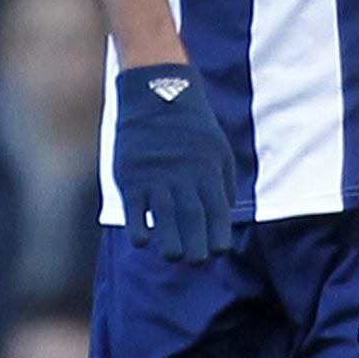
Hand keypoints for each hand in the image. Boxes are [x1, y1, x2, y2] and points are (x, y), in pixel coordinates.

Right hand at [112, 65, 237, 262]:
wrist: (156, 95)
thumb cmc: (191, 127)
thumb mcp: (217, 148)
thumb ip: (222, 181)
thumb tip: (226, 214)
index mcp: (208, 170)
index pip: (217, 211)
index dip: (218, 236)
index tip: (219, 252)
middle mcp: (184, 176)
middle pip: (192, 219)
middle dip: (196, 246)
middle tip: (197, 262)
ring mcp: (156, 177)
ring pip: (165, 219)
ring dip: (169, 243)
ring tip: (173, 256)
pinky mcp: (132, 177)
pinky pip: (135, 210)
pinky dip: (139, 228)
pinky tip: (144, 241)